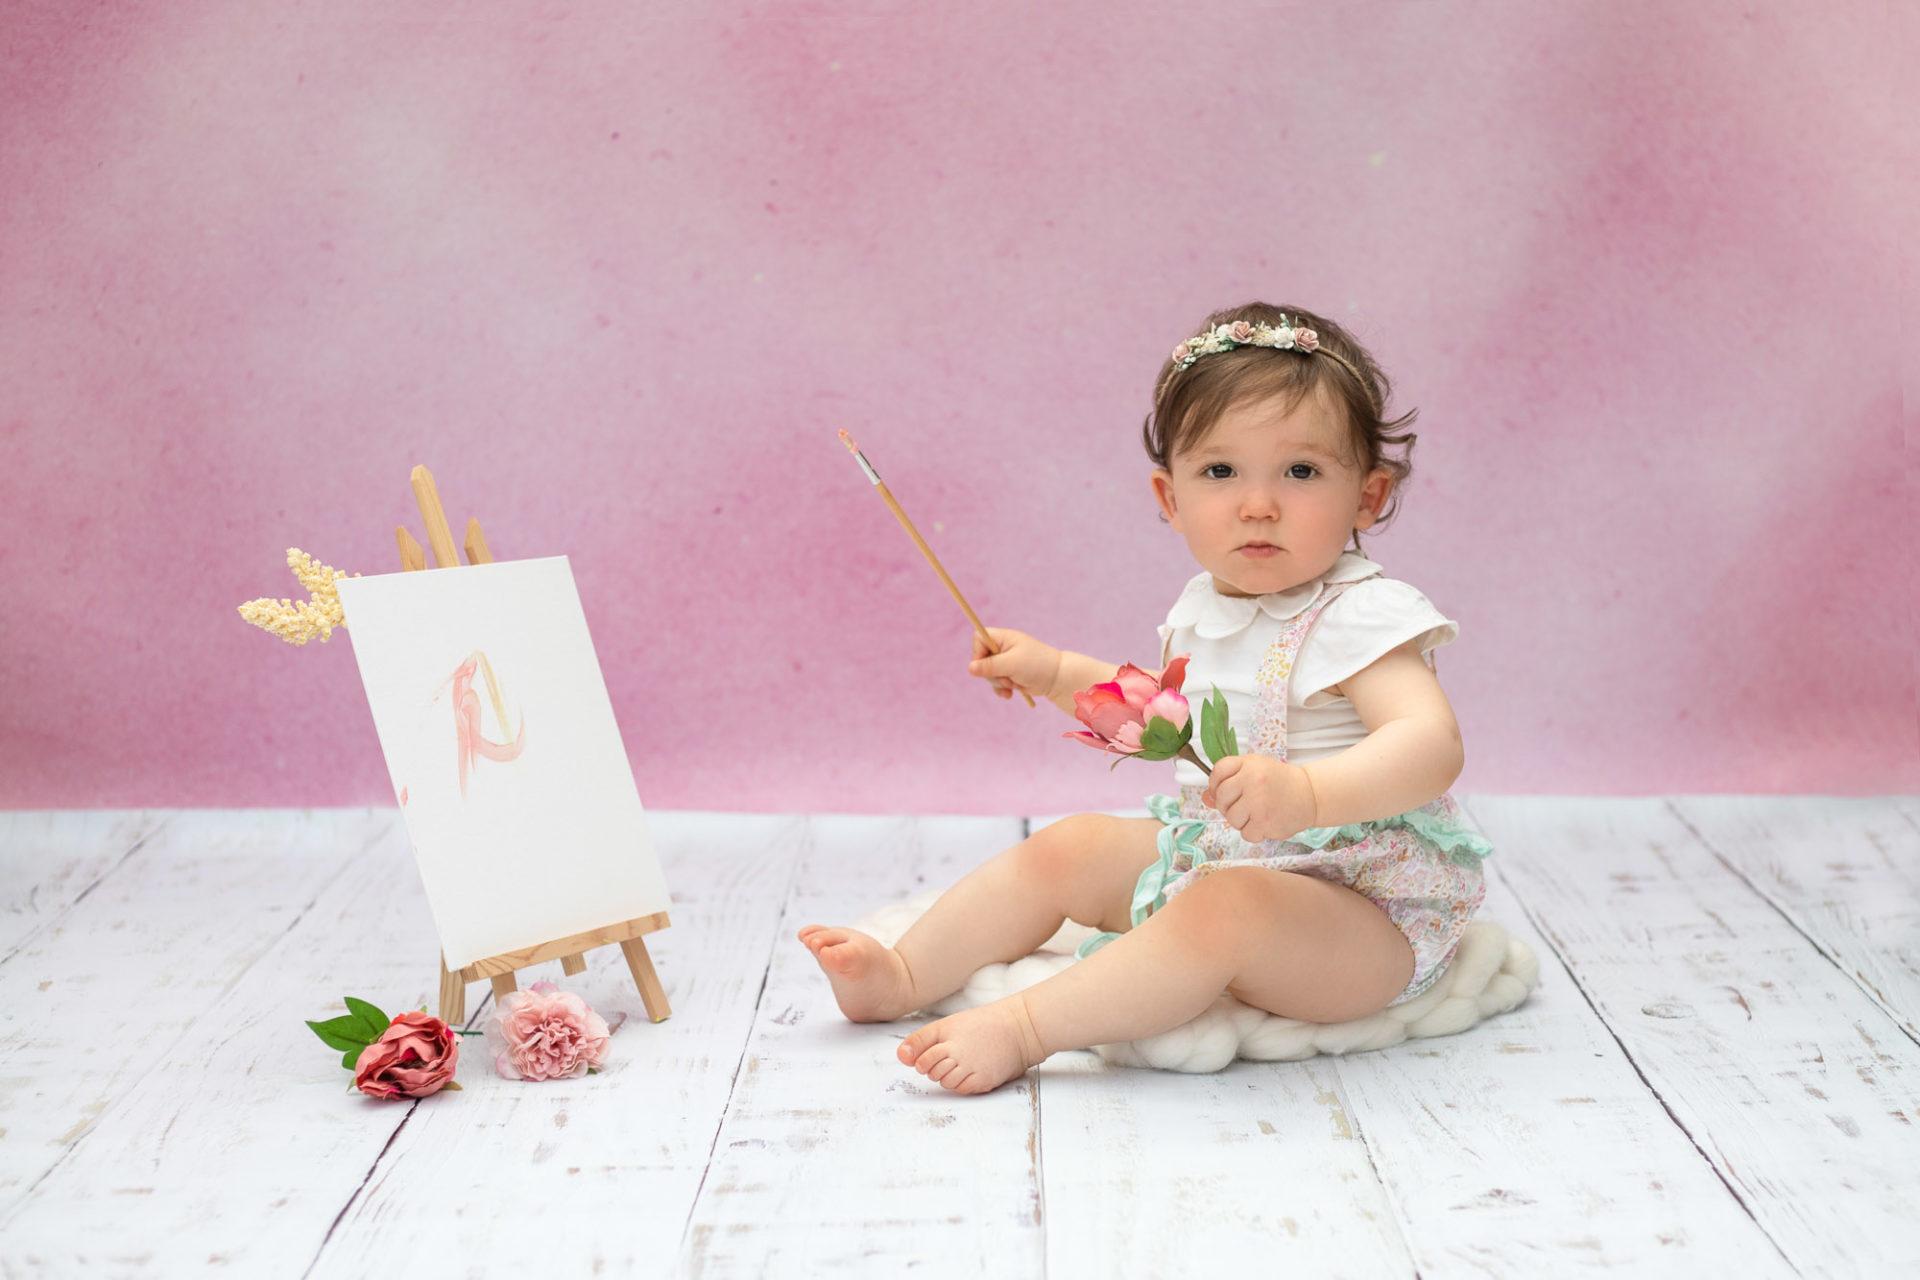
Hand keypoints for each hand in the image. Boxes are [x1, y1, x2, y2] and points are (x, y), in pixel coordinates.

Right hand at [966, 627, 1061, 701]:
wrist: (1057, 678)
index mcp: (1003, 637)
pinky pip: (995, 683)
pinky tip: (1010, 694)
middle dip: (992, 674)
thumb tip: (969, 668)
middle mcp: (1002, 647)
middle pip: (980, 660)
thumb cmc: (1037, 665)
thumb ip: (990, 666)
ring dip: (998, 683)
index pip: (978, 638)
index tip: (985, 664)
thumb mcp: (1011, 664)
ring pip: (988, 674)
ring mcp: (1005, 661)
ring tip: (1013, 685)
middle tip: (1007, 677)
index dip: (978, 652)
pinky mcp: (1009, 674)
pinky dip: (1001, 689)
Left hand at [1200, 755, 1316, 842]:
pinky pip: (1245, 834)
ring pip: (1231, 819)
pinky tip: (1264, 822)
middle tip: (1244, 803)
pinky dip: (1253, 831)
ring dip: (1241, 820)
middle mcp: (1253, 782)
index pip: (1217, 772)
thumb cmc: (1279, 781)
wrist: (1310, 794)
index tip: (1224, 789)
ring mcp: (1259, 804)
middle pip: (1221, 799)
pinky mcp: (1266, 823)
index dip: (1215, 783)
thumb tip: (1205, 798)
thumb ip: (1228, 780)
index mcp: (1249, 765)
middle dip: (1227, 804)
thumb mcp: (1254, 770)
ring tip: (1256, 812)